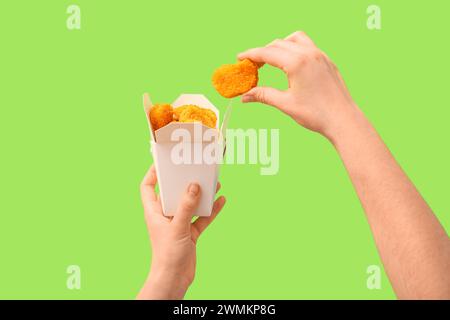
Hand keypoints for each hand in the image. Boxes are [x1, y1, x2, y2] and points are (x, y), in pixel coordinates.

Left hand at [137, 165, 225, 299]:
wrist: (174, 279)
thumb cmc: (167, 255)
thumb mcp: (177, 227)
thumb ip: (186, 206)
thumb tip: (193, 186)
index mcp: (154, 212)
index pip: (148, 187)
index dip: (153, 174)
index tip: (163, 163)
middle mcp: (165, 216)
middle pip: (173, 193)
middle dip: (185, 182)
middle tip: (195, 170)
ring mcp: (178, 224)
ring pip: (190, 204)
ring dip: (201, 195)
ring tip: (213, 183)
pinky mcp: (190, 233)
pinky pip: (201, 218)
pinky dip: (211, 210)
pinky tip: (221, 201)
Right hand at [238, 31, 357, 139]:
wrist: (343, 120)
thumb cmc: (316, 114)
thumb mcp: (285, 104)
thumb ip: (263, 95)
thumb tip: (245, 96)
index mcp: (297, 63)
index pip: (267, 53)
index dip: (251, 55)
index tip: (239, 58)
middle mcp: (309, 54)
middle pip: (278, 44)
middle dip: (263, 52)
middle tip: (253, 66)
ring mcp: (320, 55)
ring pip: (295, 39)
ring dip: (280, 46)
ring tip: (272, 61)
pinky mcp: (327, 61)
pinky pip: (308, 46)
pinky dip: (294, 50)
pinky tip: (291, 66)